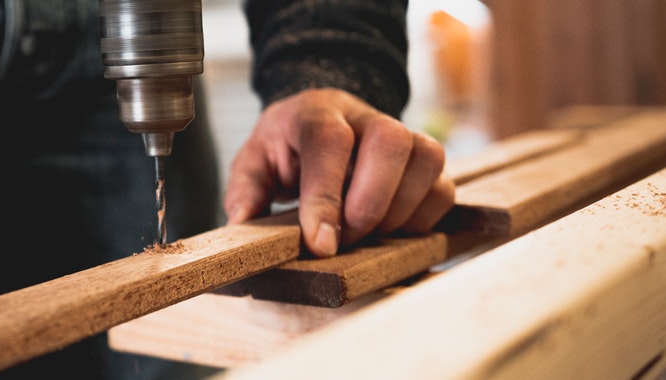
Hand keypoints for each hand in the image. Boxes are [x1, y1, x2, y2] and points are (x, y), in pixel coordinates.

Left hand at [223, 88, 454, 256]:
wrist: (320, 123)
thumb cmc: (285, 150)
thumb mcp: (254, 163)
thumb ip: (246, 190)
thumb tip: (244, 221)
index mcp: (316, 112)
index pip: (329, 142)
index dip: (326, 196)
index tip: (321, 244)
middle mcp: (365, 116)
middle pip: (391, 141)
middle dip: (369, 204)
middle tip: (344, 239)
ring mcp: (403, 134)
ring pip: (427, 160)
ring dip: (398, 212)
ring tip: (365, 234)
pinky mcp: (426, 162)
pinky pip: (444, 188)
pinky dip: (420, 219)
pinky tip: (389, 230)